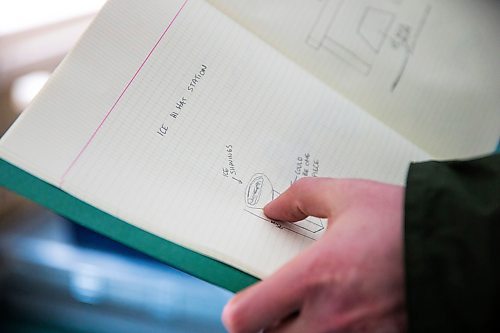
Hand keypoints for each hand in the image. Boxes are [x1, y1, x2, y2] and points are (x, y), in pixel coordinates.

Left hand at [222, 178, 406, 332]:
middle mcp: (330, 317)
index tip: (243, 301)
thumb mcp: (347, 195)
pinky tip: (344, 315)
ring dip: (298, 332)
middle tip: (277, 306)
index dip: (237, 312)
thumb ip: (300, 197)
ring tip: (310, 310)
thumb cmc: (405, 223)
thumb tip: (272, 209)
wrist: (461, 249)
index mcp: (314, 277)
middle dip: (267, 326)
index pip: (245, 318)